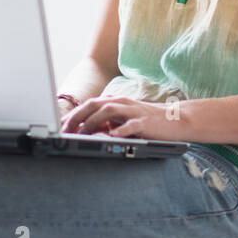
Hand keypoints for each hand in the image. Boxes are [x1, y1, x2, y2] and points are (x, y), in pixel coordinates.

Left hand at [60, 94, 180, 139]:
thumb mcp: (124, 121)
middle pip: (95, 104)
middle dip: (77, 116)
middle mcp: (123, 103)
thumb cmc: (148, 122)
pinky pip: (130, 125)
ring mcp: (134, 111)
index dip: (73, 114)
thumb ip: (107, 123)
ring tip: (82, 133)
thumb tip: (86, 132)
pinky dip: (119, 130)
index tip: (60, 126)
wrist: (177, 120)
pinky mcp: (145, 121)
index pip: (89, 105)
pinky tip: (111, 136)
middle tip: (65, 129)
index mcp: (116, 101)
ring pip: (108, 111)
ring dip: (93, 122)